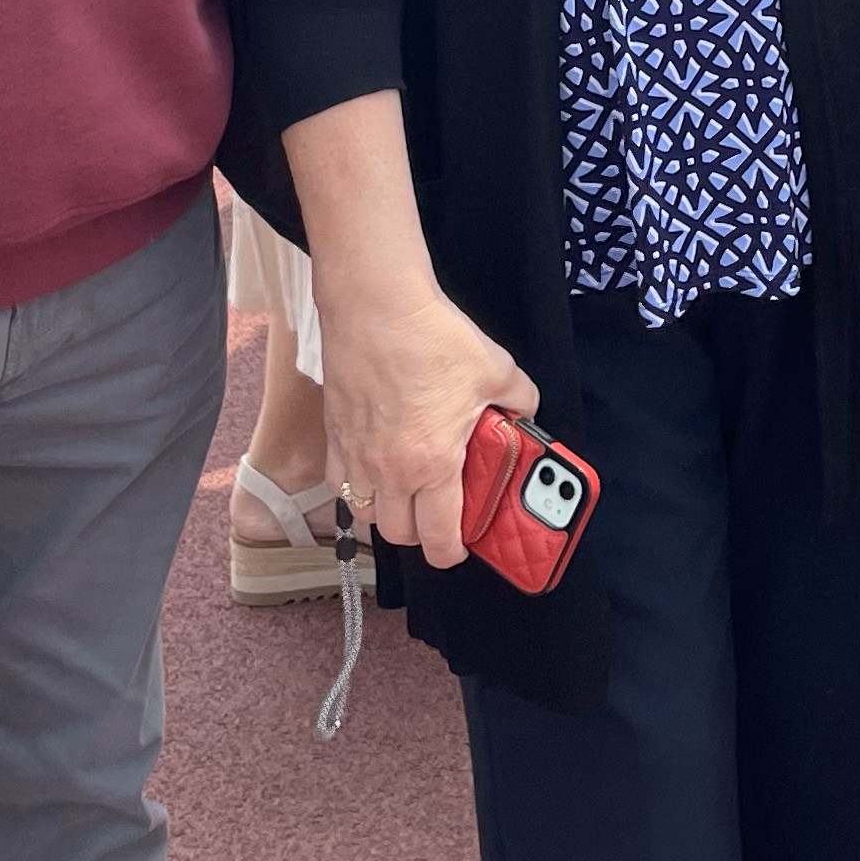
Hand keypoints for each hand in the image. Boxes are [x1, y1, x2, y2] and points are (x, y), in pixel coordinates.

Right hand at [316, 275, 537, 571]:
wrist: (376, 307)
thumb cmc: (434, 339)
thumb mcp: (497, 370)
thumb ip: (520, 400)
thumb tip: (526, 411)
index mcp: (433, 465)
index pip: (438, 537)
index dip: (451, 553)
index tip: (459, 549)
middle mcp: (389, 471)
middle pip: (398, 533)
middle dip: (420, 533)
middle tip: (437, 514)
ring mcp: (356, 456)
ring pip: (364, 512)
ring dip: (386, 512)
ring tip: (405, 492)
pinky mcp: (333, 434)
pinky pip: (339, 481)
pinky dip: (355, 484)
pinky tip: (372, 466)